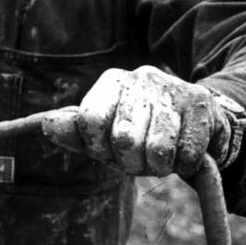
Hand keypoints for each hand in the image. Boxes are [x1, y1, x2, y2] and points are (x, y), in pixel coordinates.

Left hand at [42, 65, 234, 177]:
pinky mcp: (200, 104)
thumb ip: (73, 132)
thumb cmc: (139, 131)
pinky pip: (187, 152)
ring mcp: (172, 88)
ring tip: (160, 159)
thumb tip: (44, 125)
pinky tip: (182, 154)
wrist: (194, 121)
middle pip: (123, 140)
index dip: (98, 148)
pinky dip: (183, 165)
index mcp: (111, 82)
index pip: (90, 121)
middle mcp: (140, 78)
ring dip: (157, 167)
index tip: (107, 152)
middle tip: (137, 161)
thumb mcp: (103, 133)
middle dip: (129, 163)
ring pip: (157, 149)